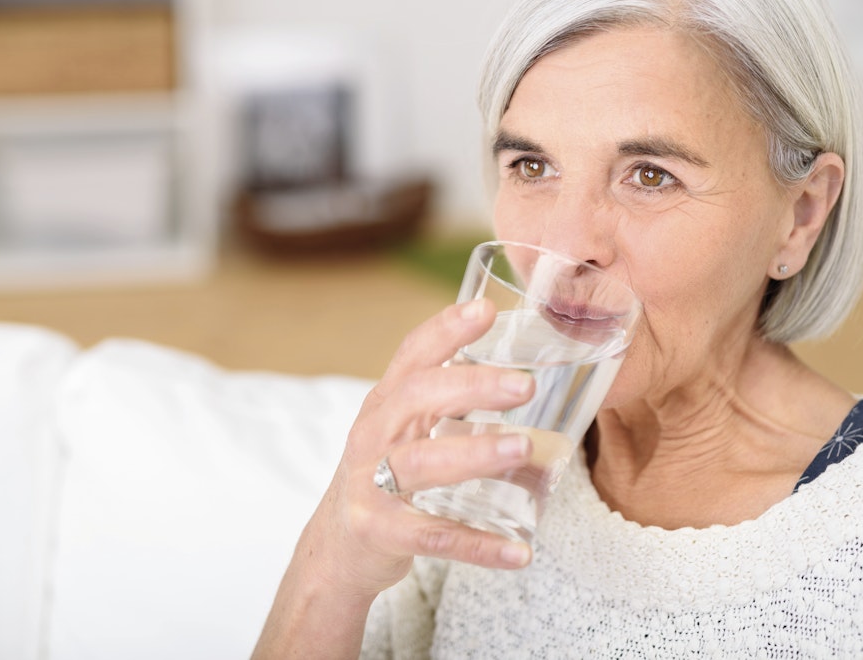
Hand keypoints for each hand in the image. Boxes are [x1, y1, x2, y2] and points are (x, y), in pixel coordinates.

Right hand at [322, 297, 538, 592]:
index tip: (486, 310)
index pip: (412, 356)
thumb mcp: (403, 430)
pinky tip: (520, 552)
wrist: (337, 549)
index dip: (445, 329)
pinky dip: (478, 545)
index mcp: (385, 405)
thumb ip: (447, 403)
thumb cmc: (385, 477)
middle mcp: (373, 436)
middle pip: (416, 398)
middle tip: (525, 385)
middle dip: (471, 387)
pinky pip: (433, 536)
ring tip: (526, 449)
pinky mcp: (379, 532)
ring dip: (476, 454)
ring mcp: (371, 485)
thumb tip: (526, 379)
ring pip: (422, 463)